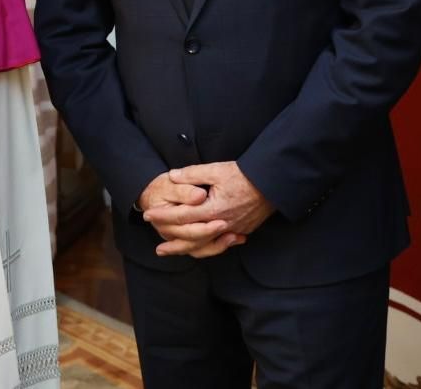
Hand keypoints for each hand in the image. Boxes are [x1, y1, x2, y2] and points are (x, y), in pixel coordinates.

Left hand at [143, 161, 274, 257]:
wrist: (272, 184)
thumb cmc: (244, 175)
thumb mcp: (217, 170)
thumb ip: (192, 174)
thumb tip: (172, 176)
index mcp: (212, 209)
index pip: (181, 216)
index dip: (163, 216)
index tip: (148, 215)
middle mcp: (220, 224)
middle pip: (190, 237)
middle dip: (170, 239)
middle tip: (155, 244)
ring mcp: (232, 230)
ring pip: (204, 246)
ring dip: (185, 249)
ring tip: (169, 251)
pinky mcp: (241, 231)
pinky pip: (218, 245)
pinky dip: (205, 248)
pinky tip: (196, 248)